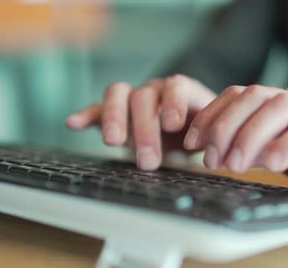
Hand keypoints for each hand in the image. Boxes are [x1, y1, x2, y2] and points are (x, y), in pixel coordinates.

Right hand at [65, 74, 215, 169]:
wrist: (184, 130)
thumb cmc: (197, 132)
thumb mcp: (207, 134)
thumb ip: (208, 137)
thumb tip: (214, 150)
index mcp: (181, 91)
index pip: (175, 86)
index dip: (172, 103)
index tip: (172, 125)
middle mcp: (154, 90)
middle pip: (143, 96)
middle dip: (145, 128)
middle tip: (149, 161)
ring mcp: (131, 99)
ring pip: (118, 94)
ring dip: (115, 118)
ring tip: (114, 142)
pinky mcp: (111, 112)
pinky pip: (96, 109)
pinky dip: (85, 115)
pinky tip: (73, 123)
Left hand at [183, 85, 287, 200]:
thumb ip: (260, 148)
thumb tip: (223, 156)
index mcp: (283, 106)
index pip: (239, 96)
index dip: (210, 115)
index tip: (191, 142)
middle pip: (254, 96)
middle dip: (224, 127)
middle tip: (210, 159)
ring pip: (280, 107)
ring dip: (250, 136)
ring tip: (236, 166)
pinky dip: (287, 145)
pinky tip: (272, 165)